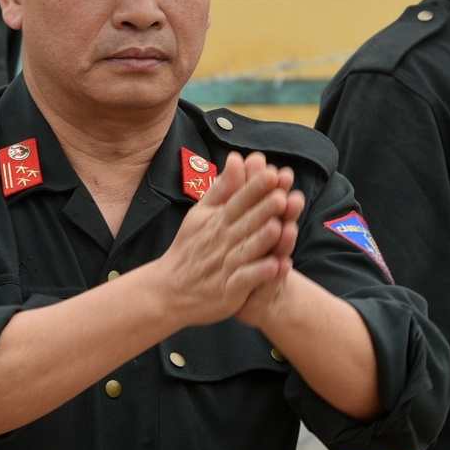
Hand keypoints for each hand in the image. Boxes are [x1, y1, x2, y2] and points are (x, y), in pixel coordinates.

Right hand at [153, 152, 292, 327]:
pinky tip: (275, 267)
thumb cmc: (190, 249)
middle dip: (262, 210)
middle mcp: (221, 242)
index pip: (238, 201)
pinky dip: (259, 274)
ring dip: (262, 240)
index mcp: (217, 221)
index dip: (254, 189)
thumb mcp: (201, 214)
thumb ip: (222, 188)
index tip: (271, 174)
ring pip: (246, 250)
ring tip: (279, 227)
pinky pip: (245, 280)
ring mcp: (225, 267)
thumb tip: (237, 157)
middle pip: (245, 224)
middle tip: (282, 196)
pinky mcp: (229, 291)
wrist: (168, 291)